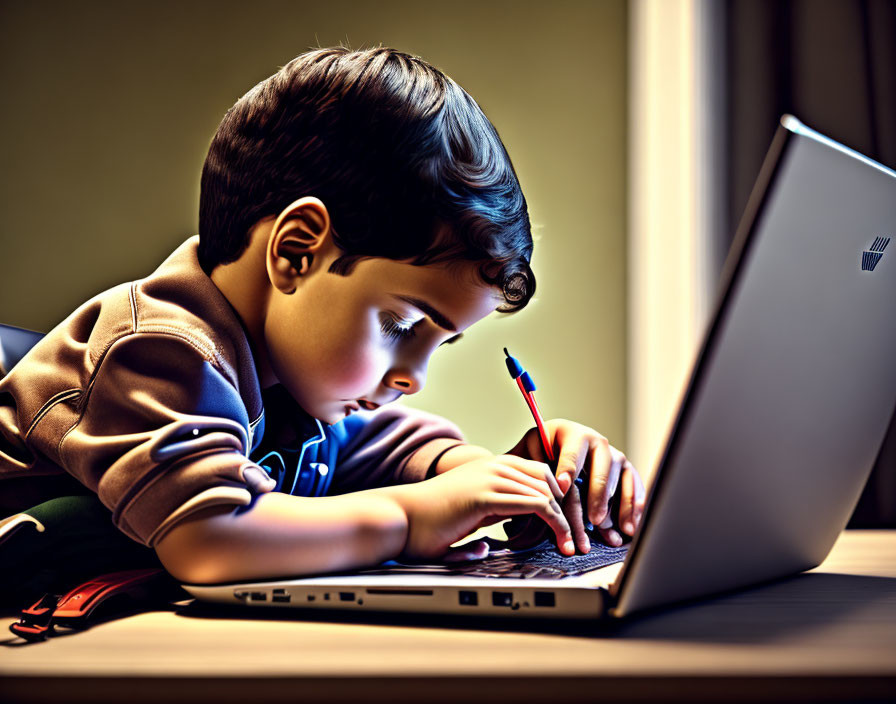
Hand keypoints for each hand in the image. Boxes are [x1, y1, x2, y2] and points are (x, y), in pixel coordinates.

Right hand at [387, 455, 575, 560]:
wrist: (396, 520)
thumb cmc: (419, 525)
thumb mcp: (459, 521)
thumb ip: (476, 527)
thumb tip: (484, 548)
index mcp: (487, 469)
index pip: (537, 473)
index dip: (556, 498)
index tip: (566, 526)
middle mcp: (492, 466)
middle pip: (549, 479)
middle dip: (568, 509)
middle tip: (576, 537)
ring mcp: (490, 477)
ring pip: (548, 492)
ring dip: (566, 520)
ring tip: (572, 544)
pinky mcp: (487, 495)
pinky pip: (537, 504)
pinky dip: (556, 524)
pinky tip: (560, 541)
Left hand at [507, 419, 645, 551]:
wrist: (558, 448)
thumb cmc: (540, 453)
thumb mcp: (529, 452)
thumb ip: (526, 462)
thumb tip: (517, 478)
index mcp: (571, 433)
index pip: (571, 453)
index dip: (567, 470)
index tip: (562, 487)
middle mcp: (596, 441)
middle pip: (601, 468)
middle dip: (597, 495)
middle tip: (594, 519)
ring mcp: (613, 454)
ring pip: (620, 479)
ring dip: (620, 506)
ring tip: (616, 530)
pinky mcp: (625, 469)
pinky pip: (634, 486)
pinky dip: (634, 507)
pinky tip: (630, 527)